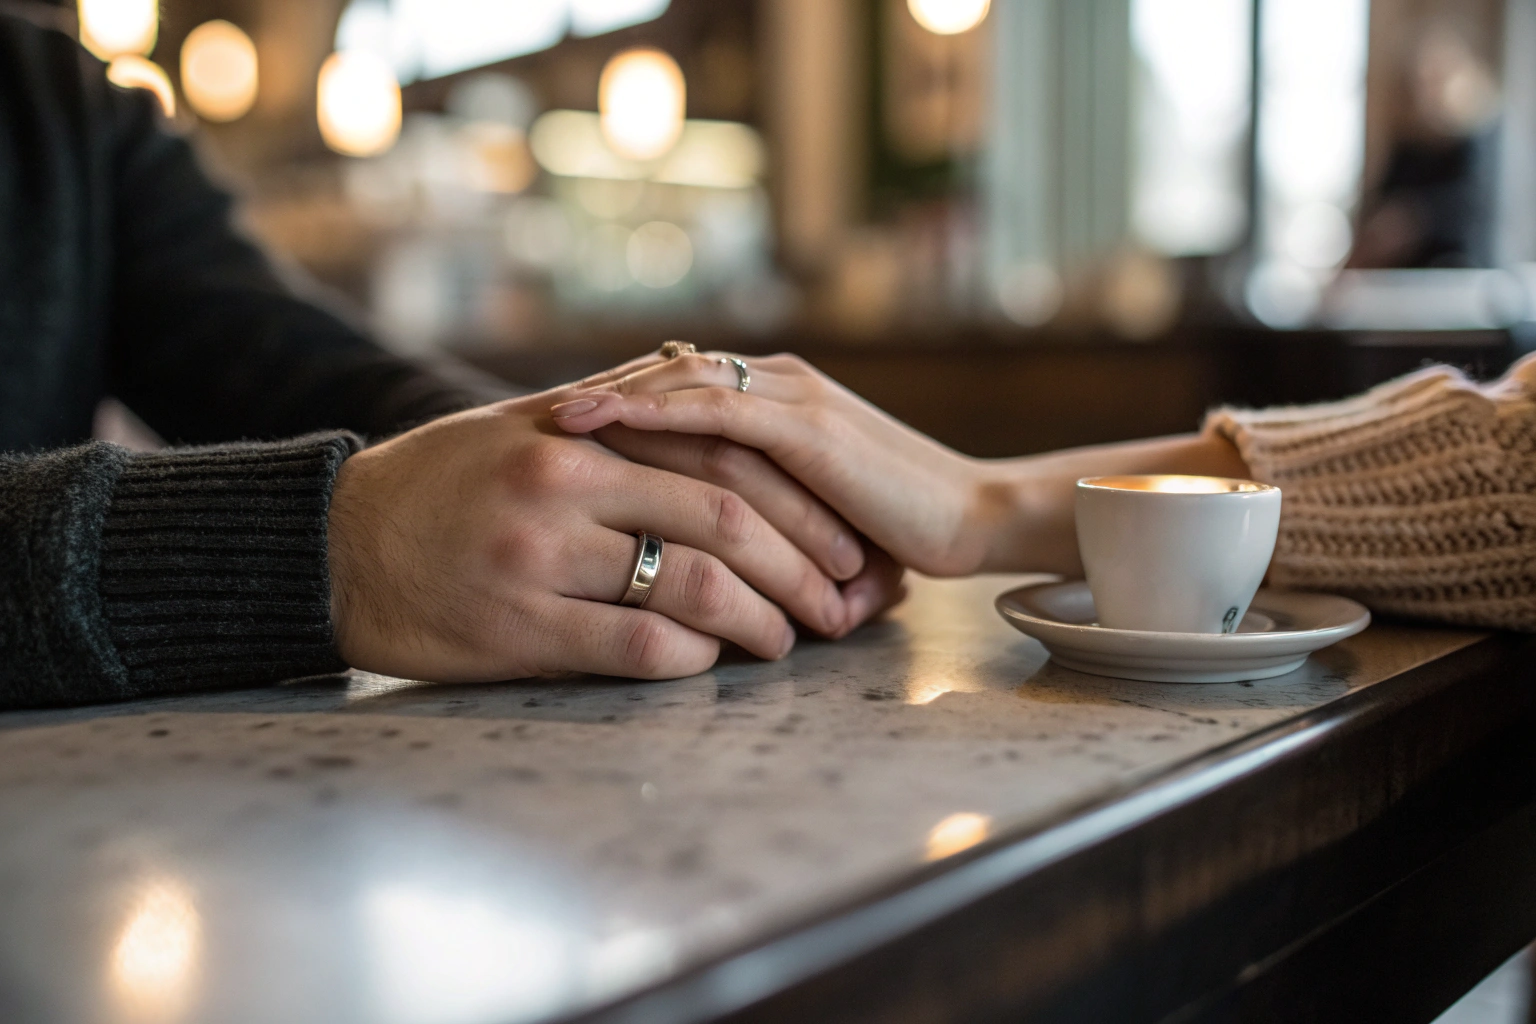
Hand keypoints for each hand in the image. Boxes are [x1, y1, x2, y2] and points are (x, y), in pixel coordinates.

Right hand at [326, 388, 882, 682]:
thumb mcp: (517, 426)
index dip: (797, 505)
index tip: (841, 539)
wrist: (331, 544)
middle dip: (801, 566)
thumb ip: (608, 415)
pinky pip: (635, 648)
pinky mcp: (518, 627)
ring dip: (759, 621)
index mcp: (579, 435)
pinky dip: (691, 658)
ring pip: (692, 587)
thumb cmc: (436, 483)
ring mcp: (542, 557)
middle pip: (724, 519)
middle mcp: (567, 485)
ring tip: (788, 641)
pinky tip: (711, 663)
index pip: (721, 458)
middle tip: (843, 600)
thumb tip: (696, 393)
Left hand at [549, 353, 994, 575]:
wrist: (972, 520)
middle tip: (535, 415)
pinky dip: (653, 408)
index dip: (622, 401)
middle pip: (669, 373)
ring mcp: (794, 399)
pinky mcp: (807, 427)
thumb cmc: (897, 533)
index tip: (560, 427)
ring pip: (682, 381)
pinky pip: (714, 408)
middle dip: (603, 390)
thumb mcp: (810, 524)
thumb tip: (717, 576)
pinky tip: (602, 420)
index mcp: (780, 401)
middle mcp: (781, 385)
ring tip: (551, 416)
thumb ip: (762, 525)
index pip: (683, 386)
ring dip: (613, 394)